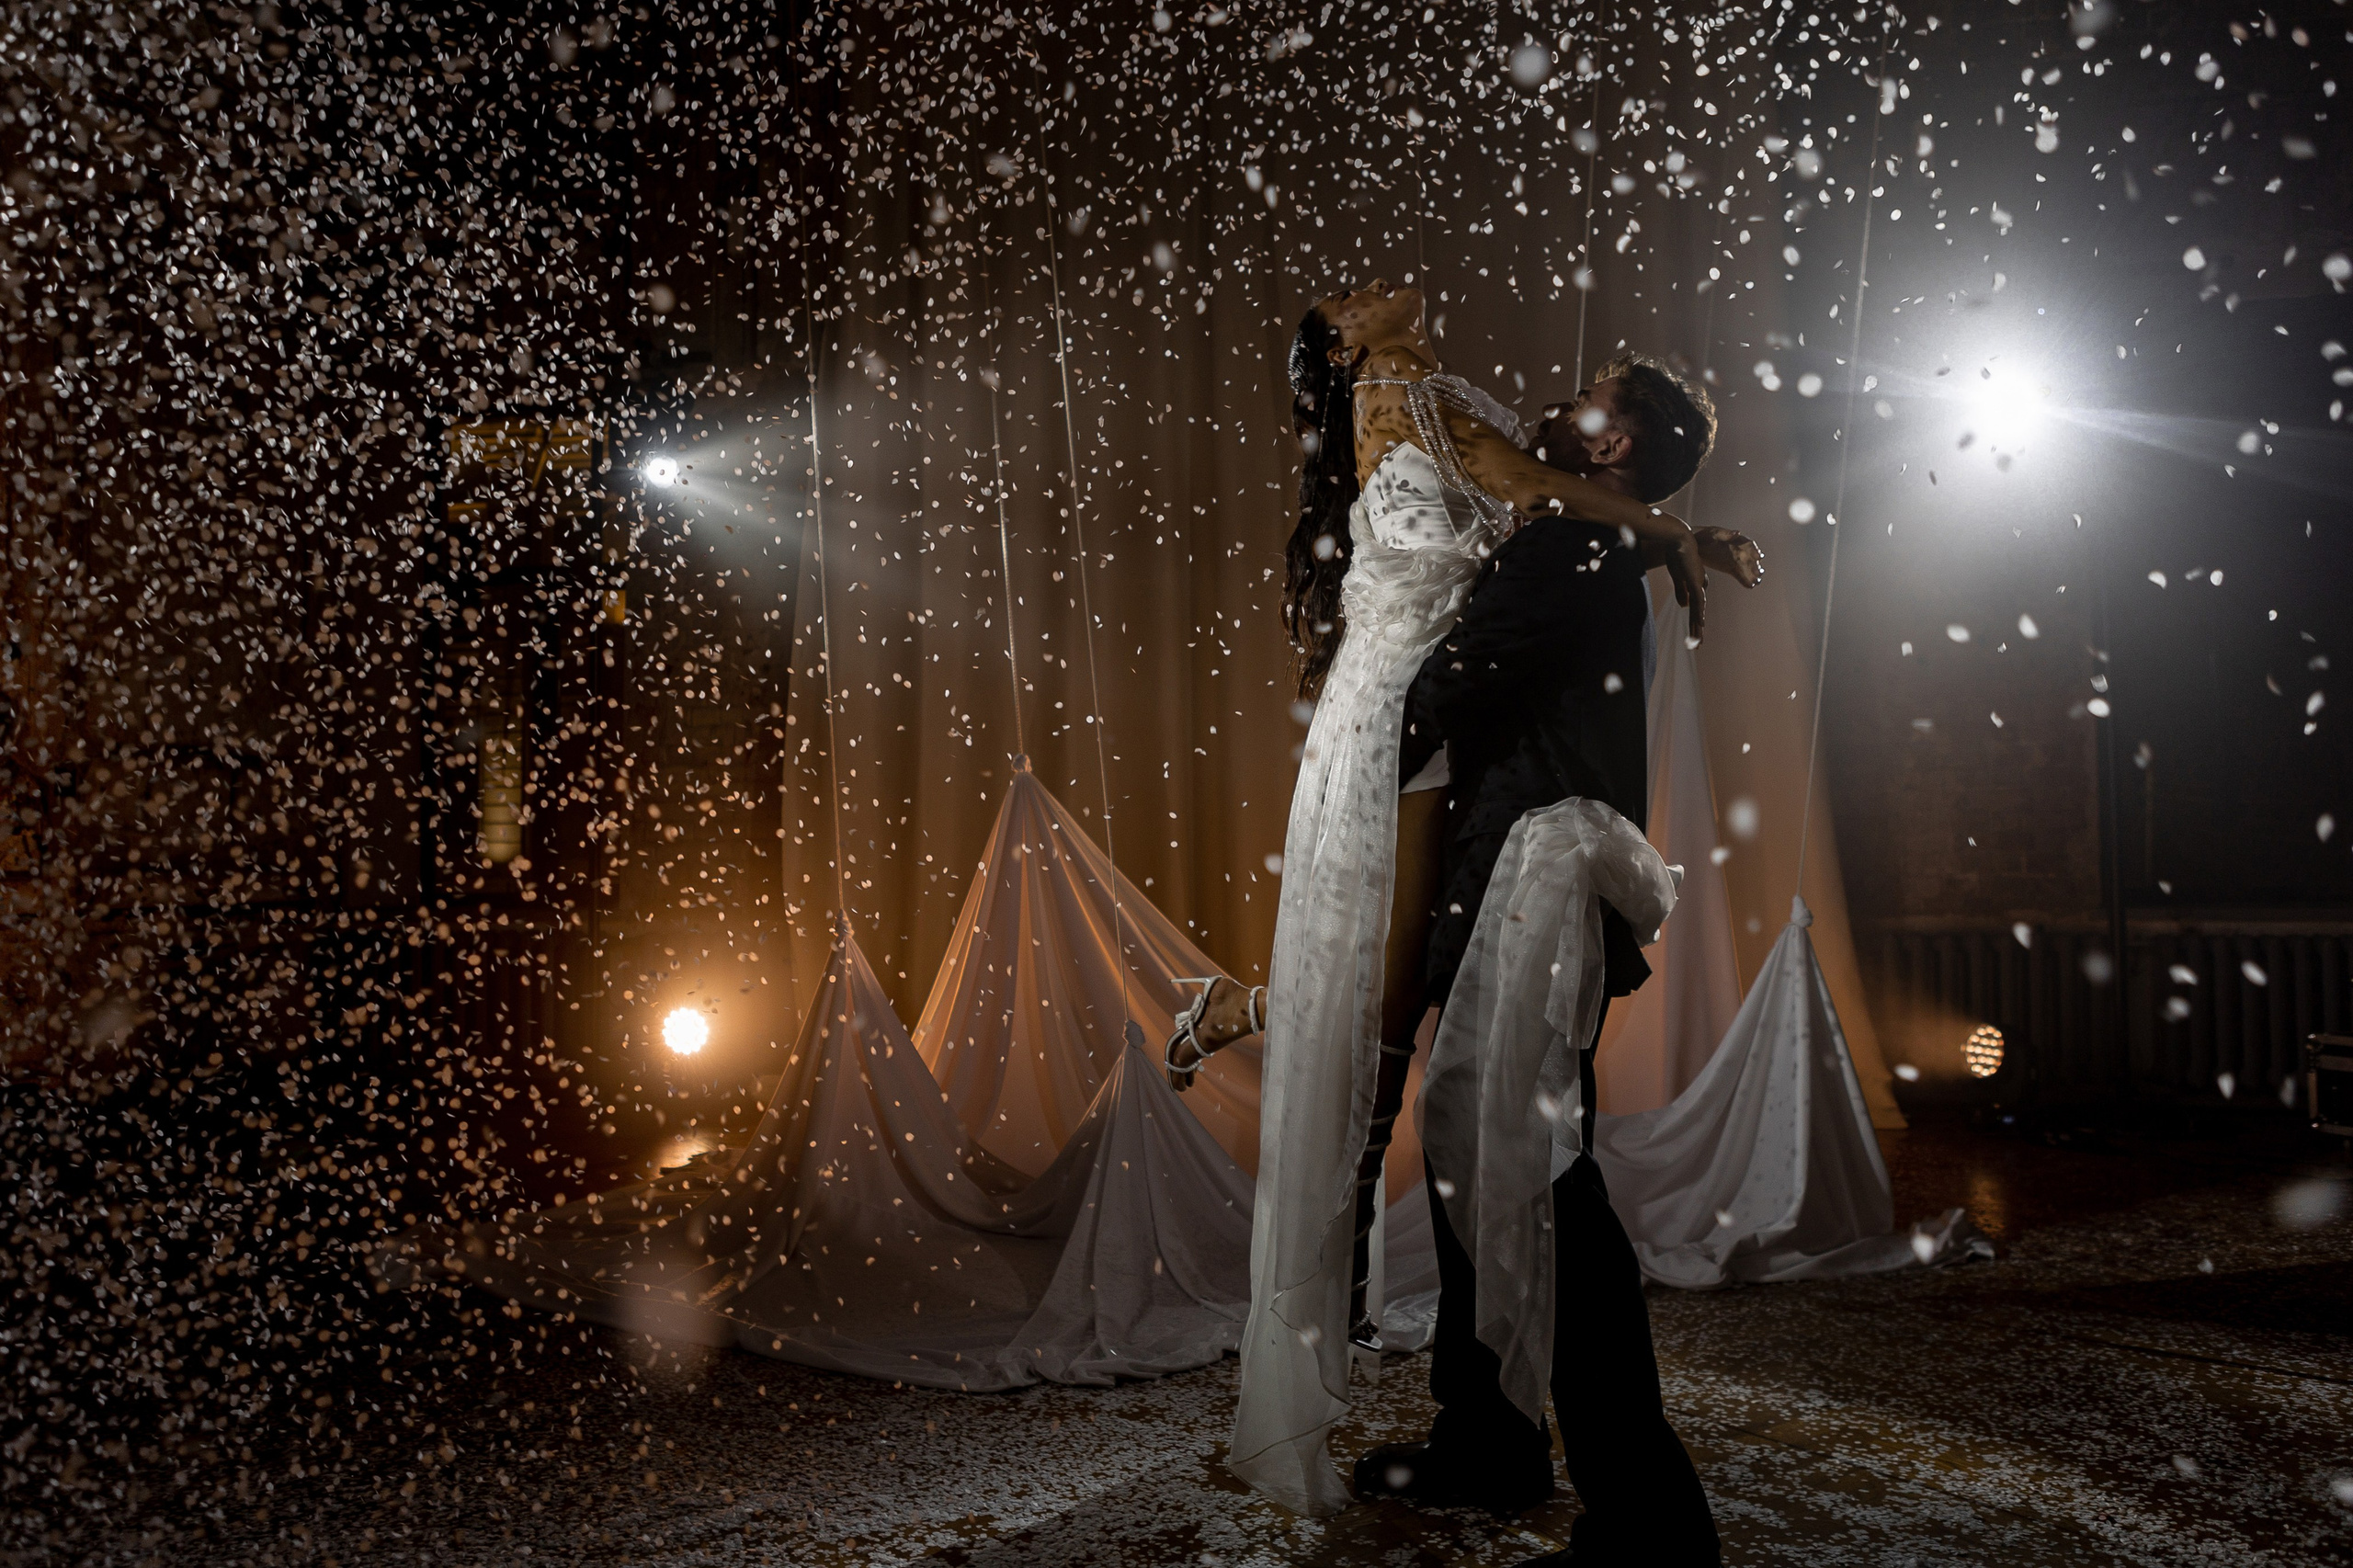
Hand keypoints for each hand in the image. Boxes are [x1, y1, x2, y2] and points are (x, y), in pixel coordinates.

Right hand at [1664, 529, 1707, 644]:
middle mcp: (1699, 586)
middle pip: (1699, 612)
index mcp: (1695, 584)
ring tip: (1698, 642)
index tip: (1696, 632)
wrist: (1678, 539)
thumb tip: (1684, 606)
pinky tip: (1700, 626)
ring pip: (1699, 611)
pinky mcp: (1695, 583)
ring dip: (1697, 628)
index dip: (1696, 620)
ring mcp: (1698, 585)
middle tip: (1699, 644)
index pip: (1696, 606)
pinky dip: (1698, 615)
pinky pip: (1698, 603)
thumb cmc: (1675, 553)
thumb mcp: (1677, 575)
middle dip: (1697, 629)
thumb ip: (1681, 590)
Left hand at [1695, 526, 1762, 587]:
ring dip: (1753, 575)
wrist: (1695, 545)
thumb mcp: (1713, 533)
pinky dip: (1745, 580)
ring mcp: (1735, 560)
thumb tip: (1737, 533)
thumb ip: (1725, 534)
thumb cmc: (1704, 536)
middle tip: (1759, 572)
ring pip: (1747, 568)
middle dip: (1755, 565)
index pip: (1748, 545)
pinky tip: (1750, 586)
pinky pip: (1739, 575)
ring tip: (1757, 581)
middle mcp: (1739, 550)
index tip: (1759, 556)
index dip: (1754, 550)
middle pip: (1749, 558)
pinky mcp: (1730, 568)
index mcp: (1737, 540)